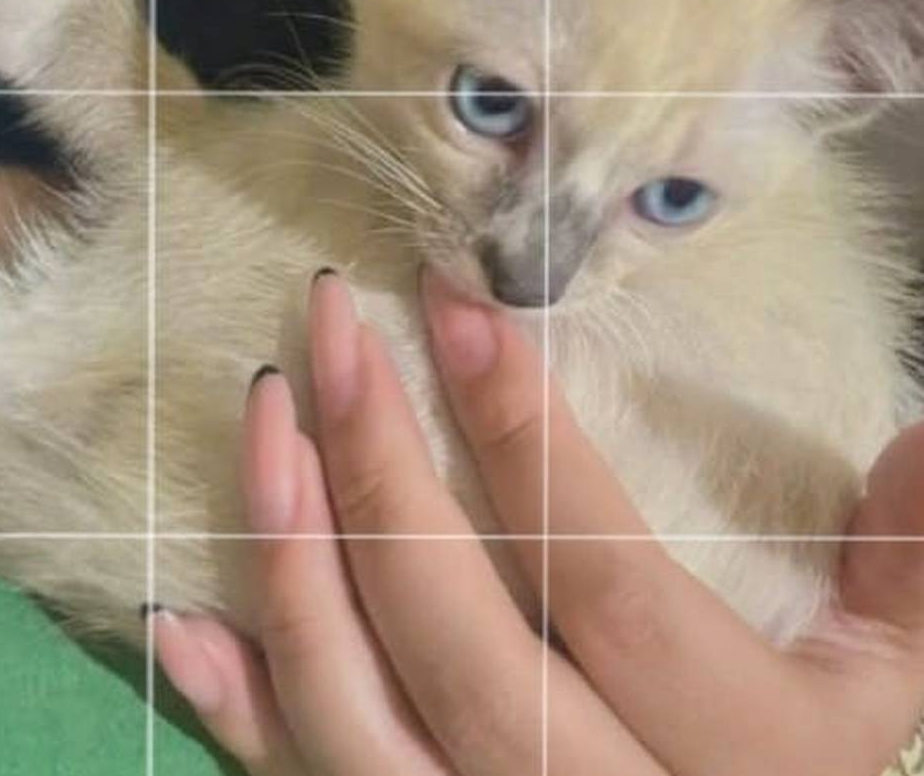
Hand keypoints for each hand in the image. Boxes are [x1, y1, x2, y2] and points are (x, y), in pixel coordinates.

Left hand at [153, 268, 923, 774]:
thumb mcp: (883, 696)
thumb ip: (907, 576)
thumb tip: (919, 431)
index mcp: (732, 753)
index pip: (603, 576)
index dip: (524, 435)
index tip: (454, 303)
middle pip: (456, 631)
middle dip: (382, 464)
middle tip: (328, 327)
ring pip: (358, 711)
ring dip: (291, 558)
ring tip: (262, 413)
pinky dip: (240, 708)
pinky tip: (184, 617)